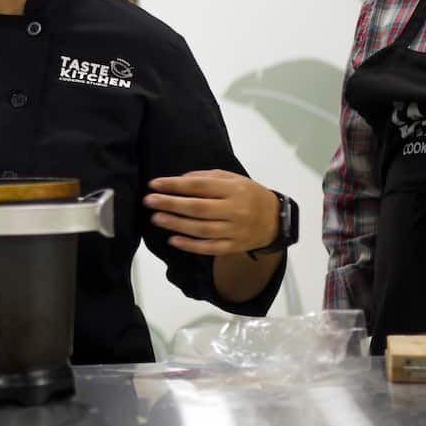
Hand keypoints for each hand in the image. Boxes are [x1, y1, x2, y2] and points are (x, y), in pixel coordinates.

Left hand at [143, 170, 279, 254]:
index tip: (154, 184)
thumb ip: (206, 177)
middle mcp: (234, 210)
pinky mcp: (233, 246)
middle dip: (170, 204)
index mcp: (233, 189)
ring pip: (201, 229)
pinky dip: (190, 245)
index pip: (199, 186)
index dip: (175, 185)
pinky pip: (209, 247)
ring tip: (156, 218)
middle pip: (197, 208)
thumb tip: (179, 180)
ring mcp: (234, 230)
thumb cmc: (248, 194)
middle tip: (149, 201)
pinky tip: (173, 240)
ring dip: (176, 224)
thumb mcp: (232, 178)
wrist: (275, 220)